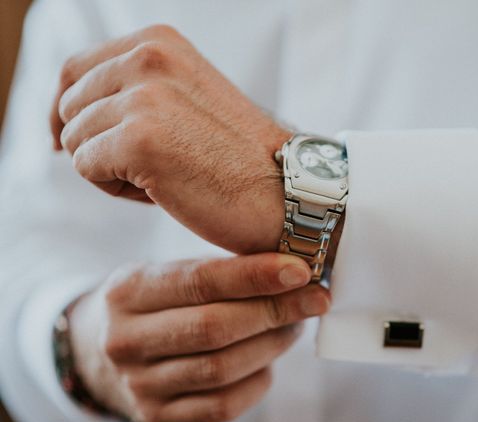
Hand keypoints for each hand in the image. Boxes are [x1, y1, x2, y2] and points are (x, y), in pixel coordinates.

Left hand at [52, 25, 290, 253]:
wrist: (286, 190)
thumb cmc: (237, 157)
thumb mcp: (186, 98)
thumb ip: (133, 89)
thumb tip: (60, 119)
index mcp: (159, 42)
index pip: (74, 70)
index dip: (64, 111)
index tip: (63, 141)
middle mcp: (148, 58)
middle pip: (69, 107)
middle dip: (96, 144)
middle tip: (149, 168)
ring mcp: (144, 97)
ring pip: (75, 141)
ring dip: (110, 170)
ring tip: (164, 178)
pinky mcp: (139, 140)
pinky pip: (86, 168)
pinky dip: (116, 189)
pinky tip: (162, 191)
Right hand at [68, 253, 329, 421]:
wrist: (100, 352)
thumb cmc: (153, 304)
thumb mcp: (165, 274)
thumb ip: (216, 271)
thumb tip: (291, 270)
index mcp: (127, 291)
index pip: (200, 281)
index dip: (256, 276)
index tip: (301, 271)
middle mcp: (125, 340)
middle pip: (215, 327)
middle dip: (276, 310)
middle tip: (314, 298)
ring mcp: (138, 385)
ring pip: (223, 368)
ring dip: (272, 344)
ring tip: (294, 325)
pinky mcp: (157, 417)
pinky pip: (223, 406)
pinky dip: (256, 382)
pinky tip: (268, 362)